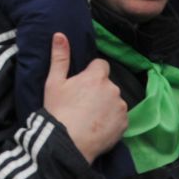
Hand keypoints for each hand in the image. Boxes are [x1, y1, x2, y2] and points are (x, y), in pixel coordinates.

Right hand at [41, 33, 127, 161]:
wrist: (67, 143)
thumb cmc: (58, 111)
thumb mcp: (54, 83)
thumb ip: (60, 57)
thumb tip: (60, 34)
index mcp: (96, 77)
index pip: (100, 65)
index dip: (91, 73)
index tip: (81, 85)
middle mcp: (113, 89)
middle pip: (107, 84)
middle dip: (99, 90)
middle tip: (82, 104)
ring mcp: (121, 107)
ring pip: (114, 101)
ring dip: (106, 105)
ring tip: (90, 118)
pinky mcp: (125, 124)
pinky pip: (119, 118)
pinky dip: (112, 121)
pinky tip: (98, 128)